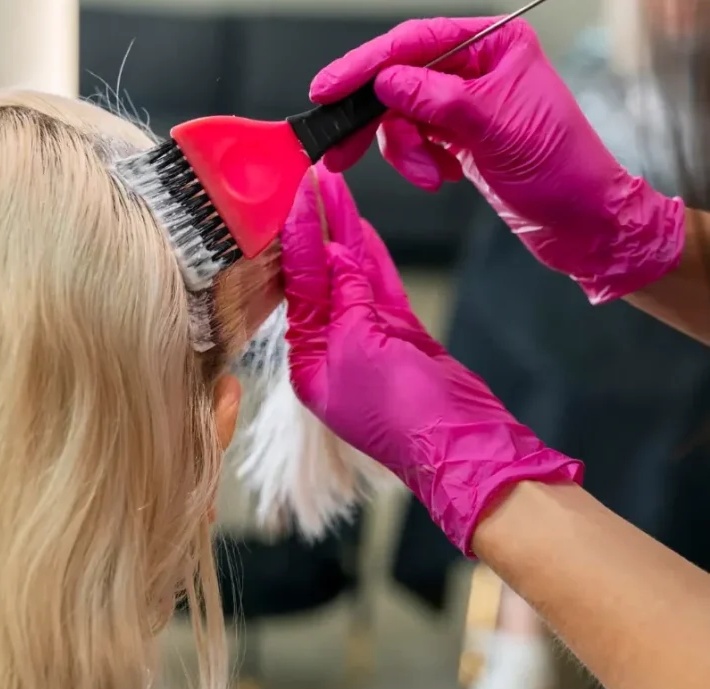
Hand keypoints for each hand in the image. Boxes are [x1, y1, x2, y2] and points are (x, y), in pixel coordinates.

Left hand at [281, 163, 581, 554]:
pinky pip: (381, 288)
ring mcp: (369, 343)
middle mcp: (332, 352)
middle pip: (321, 279)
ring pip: (352, 277)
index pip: (297, 290)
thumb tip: (333, 254)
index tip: (293, 198)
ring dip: (344, 235)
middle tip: (311, 180)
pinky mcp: (402, 337)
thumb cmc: (404, 412)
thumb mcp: (362, 347)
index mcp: (308, 364)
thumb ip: (345, 297)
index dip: (297, 241)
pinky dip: (372, 259)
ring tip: (333, 188)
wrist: (462, 442)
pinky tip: (360, 227)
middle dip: (318, 230)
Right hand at [310, 17, 684, 303]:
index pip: (415, 44)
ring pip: (403, 118)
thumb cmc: (561, 170)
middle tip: (340, 150)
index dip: (366, 66)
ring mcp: (466, 106)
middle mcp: (477, 69)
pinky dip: (419, 164)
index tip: (329, 90)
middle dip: (376, 120)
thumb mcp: (497, 129)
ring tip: (430, 178)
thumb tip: (386, 80)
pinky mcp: (460, 140)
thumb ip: (438, 100)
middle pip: (401, 81)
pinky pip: (416, 143)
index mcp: (494, 46)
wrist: (582, 223)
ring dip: (404, 153)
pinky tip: (444, 178)